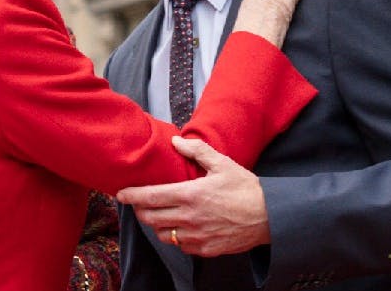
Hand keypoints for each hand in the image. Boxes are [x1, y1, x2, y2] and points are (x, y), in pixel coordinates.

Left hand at [116, 137, 269, 256]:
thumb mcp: (223, 164)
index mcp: (191, 194)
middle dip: (140, 211)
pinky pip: (179, 245)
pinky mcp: (204, 249)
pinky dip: (175, 237)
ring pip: (162, 234)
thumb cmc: (246, 188)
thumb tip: (176, 141)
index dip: (131, 196)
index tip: (121, 194)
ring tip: (160, 215)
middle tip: (140, 204)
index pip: (150, 197)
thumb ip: (197, 151)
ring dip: (157, 225)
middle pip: (150, 218)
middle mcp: (190, 218)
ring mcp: (196, 236)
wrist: (269, 217)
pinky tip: (180, 227)